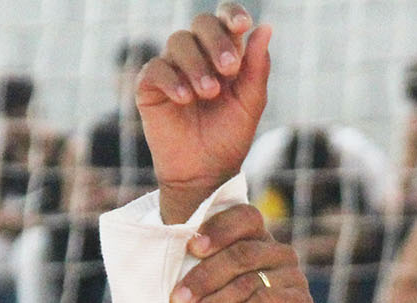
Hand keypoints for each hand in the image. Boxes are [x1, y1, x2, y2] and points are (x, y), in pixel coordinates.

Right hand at [137, 4, 271, 222]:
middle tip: (229, 68)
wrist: (205, 173)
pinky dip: (172, 80)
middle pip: (201, 23)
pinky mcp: (150, 86)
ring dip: (197, 65)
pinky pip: (156, 68)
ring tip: (209, 93)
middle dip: (216, 41)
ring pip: (179, 42)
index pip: (224, 19)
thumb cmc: (229, 138)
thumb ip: (257, 67)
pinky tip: (184, 98)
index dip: (231, 14)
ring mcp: (172, 68)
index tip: (242, 25)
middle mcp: (196, 55)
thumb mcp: (250, 103)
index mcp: (223, 53)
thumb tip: (265, 28)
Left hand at [171, 202, 313, 302]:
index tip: (191, 248)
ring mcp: (292, 277)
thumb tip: (161, 246)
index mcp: (255, 237)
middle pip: (240, 255)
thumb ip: (193, 263)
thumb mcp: (201, 288)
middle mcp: (278, 253)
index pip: (243, 217)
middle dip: (203, 280)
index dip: (219, 229)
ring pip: (248, 283)